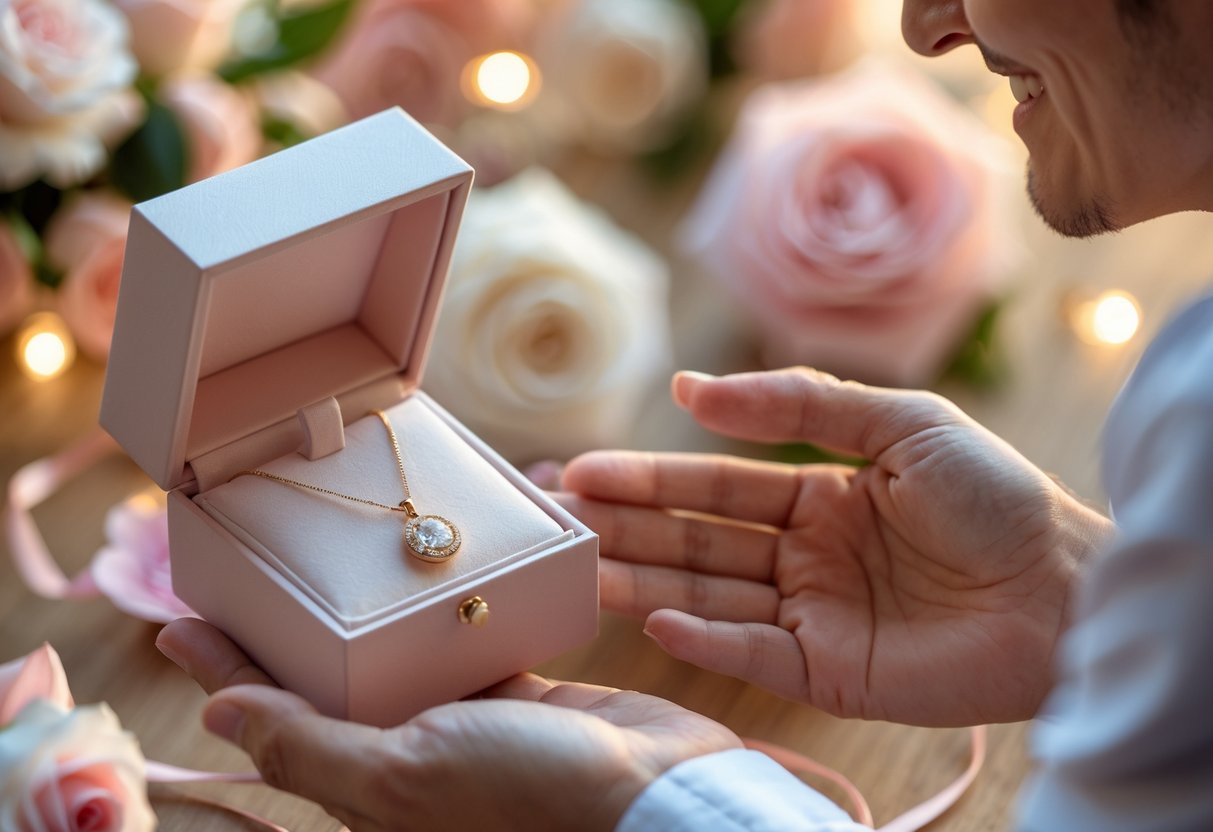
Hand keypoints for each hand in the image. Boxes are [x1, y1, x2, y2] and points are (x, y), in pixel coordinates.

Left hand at [156, 619, 739, 831]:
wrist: (662, 797)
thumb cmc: (534, 797)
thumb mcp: (405, 777)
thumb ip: (311, 746)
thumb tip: (215, 716)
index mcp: (375, 792)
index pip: (278, 724)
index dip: (226, 674)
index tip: (179, 621)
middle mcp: (416, 761)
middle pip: (334, 687)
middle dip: (293, 638)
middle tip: (254, 576)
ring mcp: (473, 728)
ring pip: (403, 660)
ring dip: (371, 616)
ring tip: (335, 558)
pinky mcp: (526, 697)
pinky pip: (476, 645)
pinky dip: (456, 614)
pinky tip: (438, 574)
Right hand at [557, 368, 1114, 725]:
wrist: (1068, 589)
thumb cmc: (996, 497)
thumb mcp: (900, 422)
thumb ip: (797, 403)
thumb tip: (691, 388)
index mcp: (818, 498)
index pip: (715, 485)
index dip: (650, 477)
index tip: (585, 470)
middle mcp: (803, 558)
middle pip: (698, 540)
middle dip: (629, 527)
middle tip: (561, 515)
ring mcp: (812, 617)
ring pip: (710, 595)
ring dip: (645, 581)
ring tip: (582, 568)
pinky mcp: (828, 674)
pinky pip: (753, 654)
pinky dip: (705, 639)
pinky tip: (656, 620)